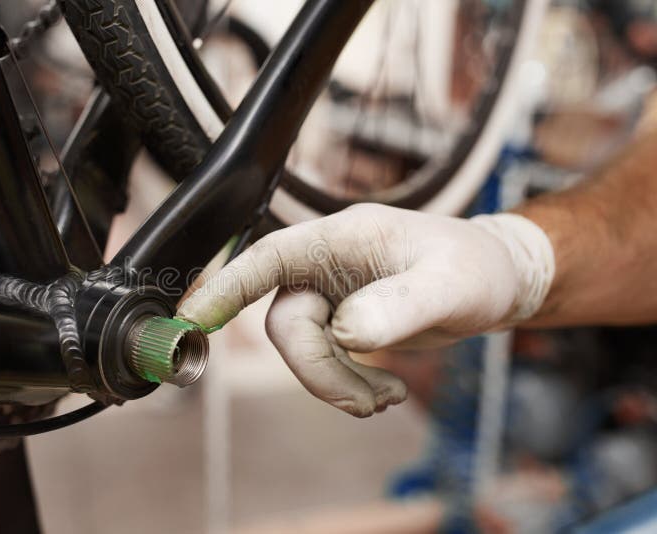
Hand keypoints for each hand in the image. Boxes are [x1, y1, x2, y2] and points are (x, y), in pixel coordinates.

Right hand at [178, 204, 553, 416]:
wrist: (498, 282)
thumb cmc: (478, 268)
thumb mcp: (450, 285)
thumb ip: (399, 307)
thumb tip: (345, 333)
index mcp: (343, 238)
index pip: (270, 257)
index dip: (226, 287)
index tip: (193, 318)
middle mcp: (329, 263)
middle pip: (286, 323)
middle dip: (320, 371)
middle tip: (366, 403)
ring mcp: (334, 292)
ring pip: (304, 348)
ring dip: (338, 385)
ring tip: (384, 400)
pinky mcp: (343, 318)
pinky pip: (324, 359)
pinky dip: (348, 386)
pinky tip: (385, 393)